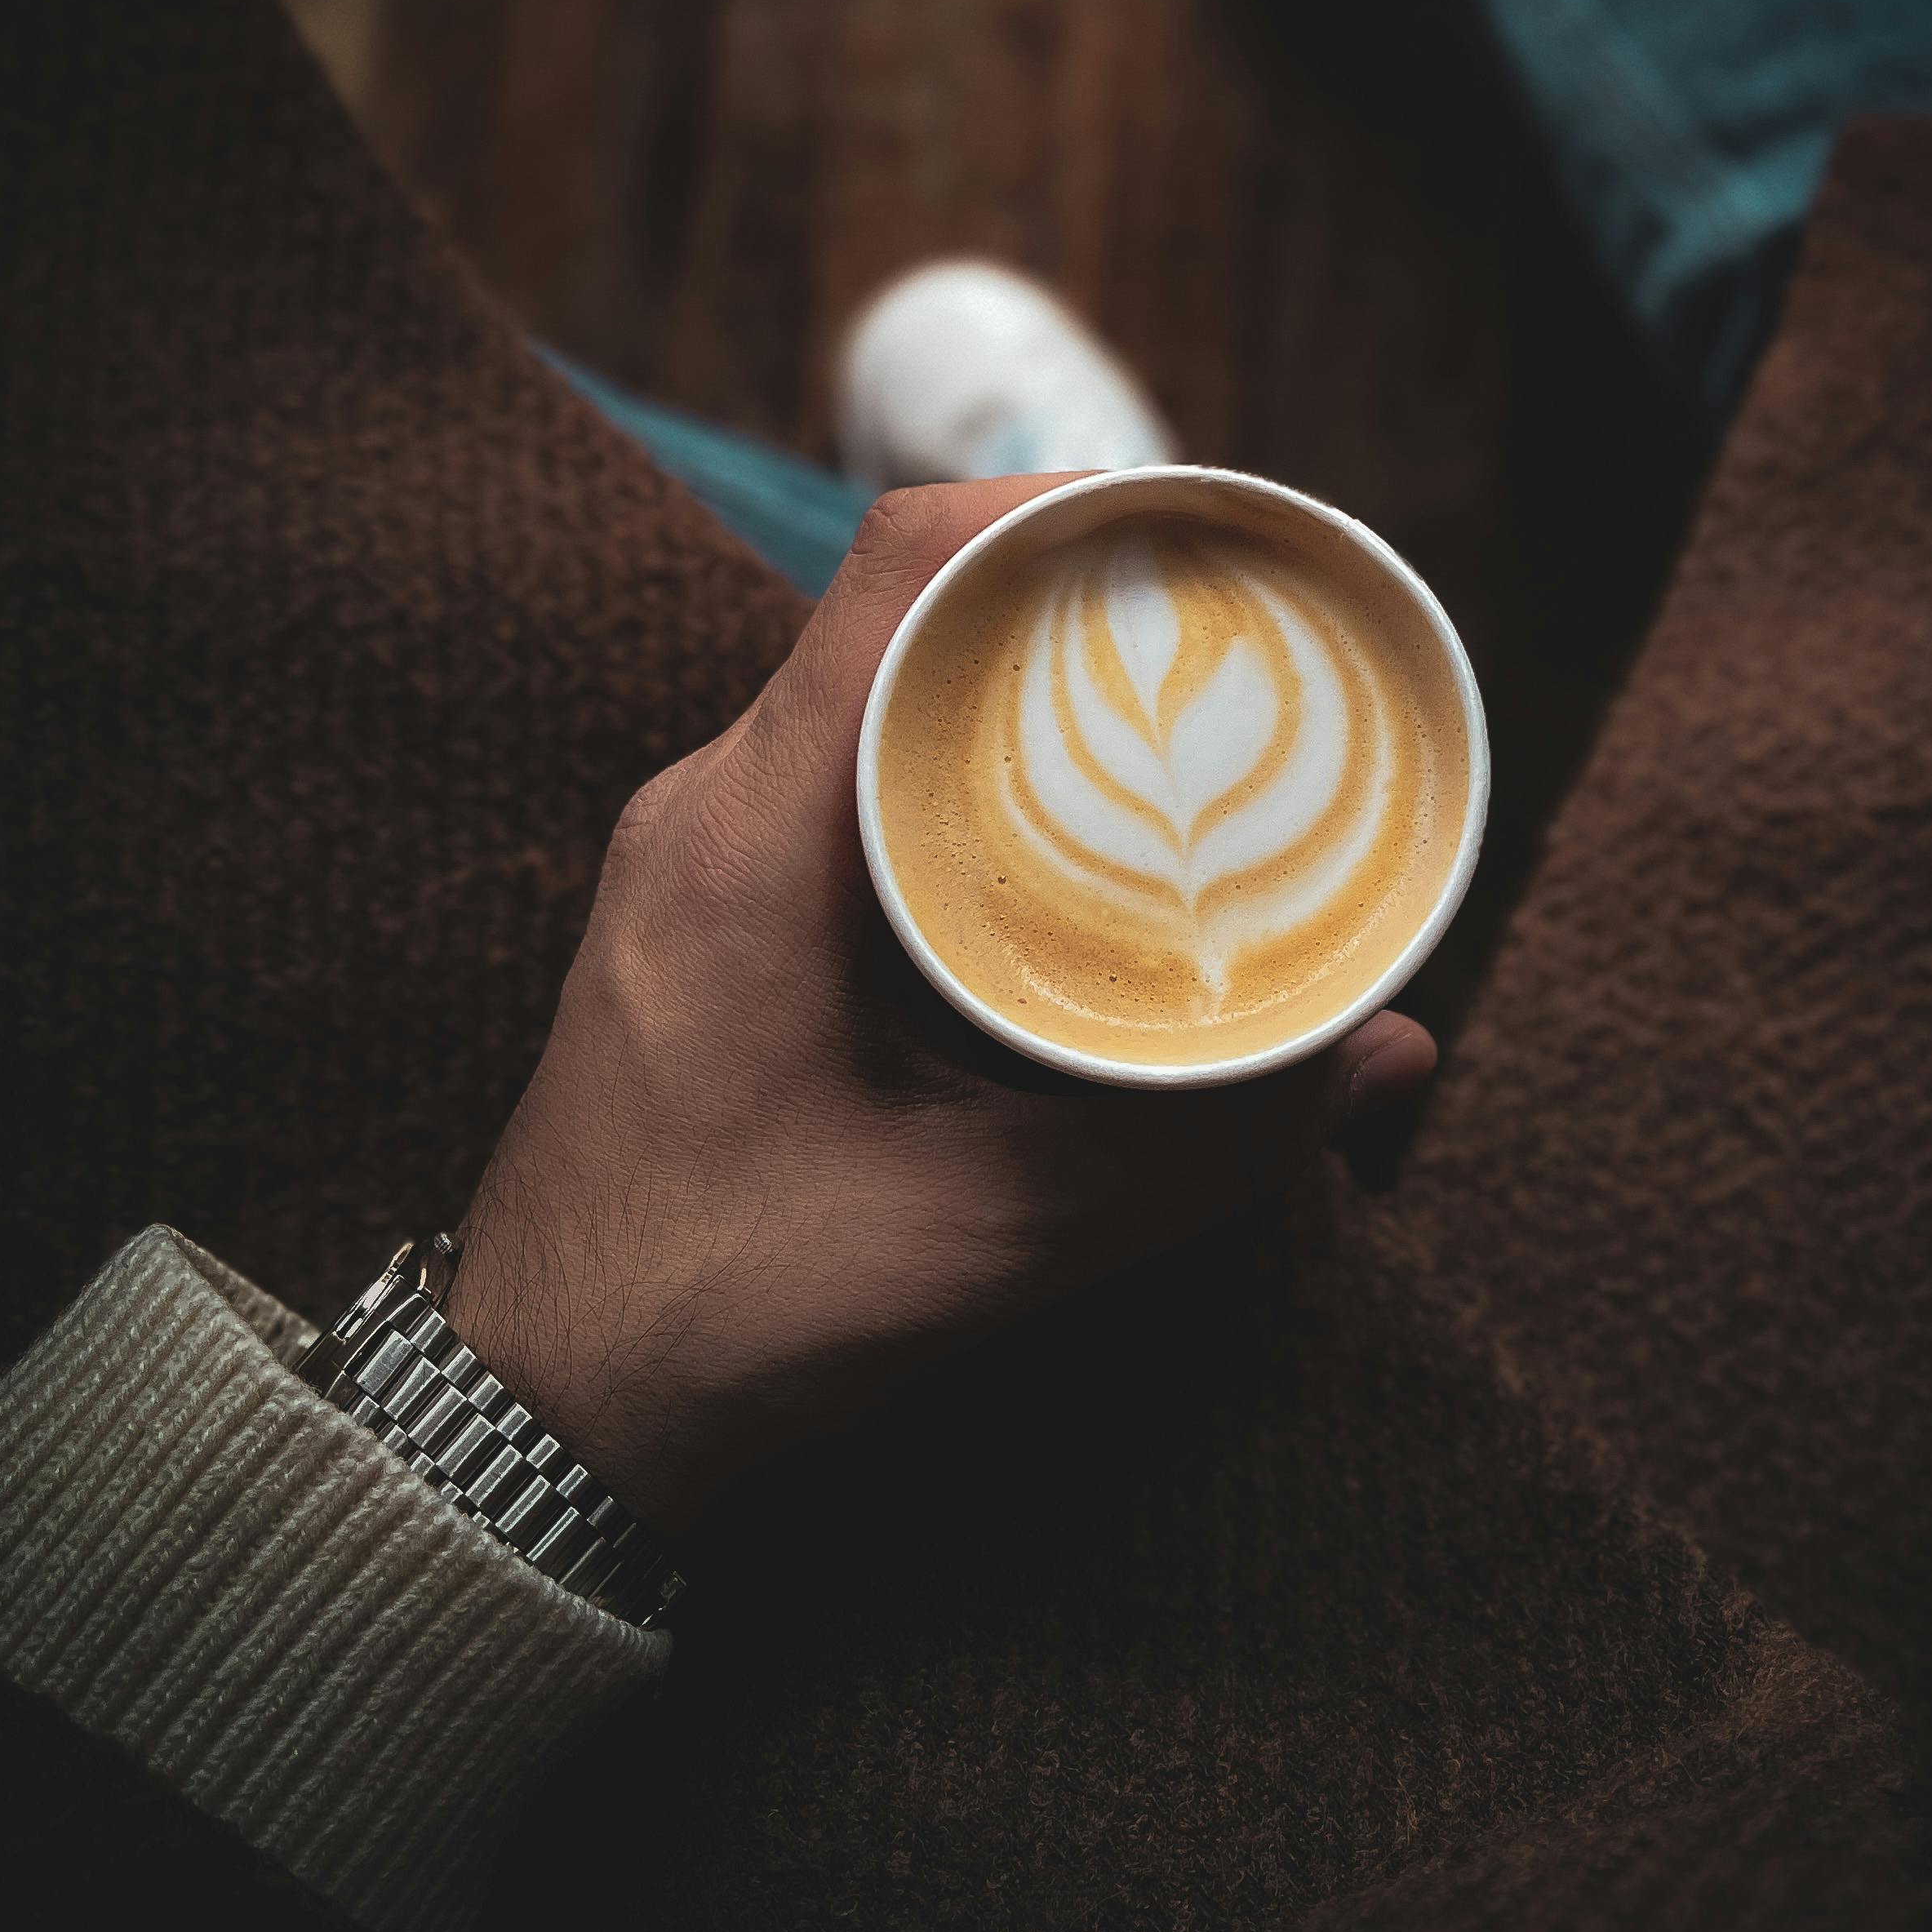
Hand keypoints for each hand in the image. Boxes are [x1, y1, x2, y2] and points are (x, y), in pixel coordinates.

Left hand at [448, 479, 1436, 1532]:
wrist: (542, 1418)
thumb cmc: (722, 1320)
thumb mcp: (984, 1239)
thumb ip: (1196, 1144)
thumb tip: (1389, 1049)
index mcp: (748, 836)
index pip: (897, 567)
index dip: (1061, 512)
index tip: (1210, 534)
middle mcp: (716, 808)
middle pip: (911, 612)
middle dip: (1087, 601)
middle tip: (1246, 636)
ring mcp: (709, 855)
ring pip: (892, 695)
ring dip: (1036, 690)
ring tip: (1191, 719)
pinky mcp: (727, 912)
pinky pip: (866, 779)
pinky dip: (985, 773)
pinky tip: (1087, 838)